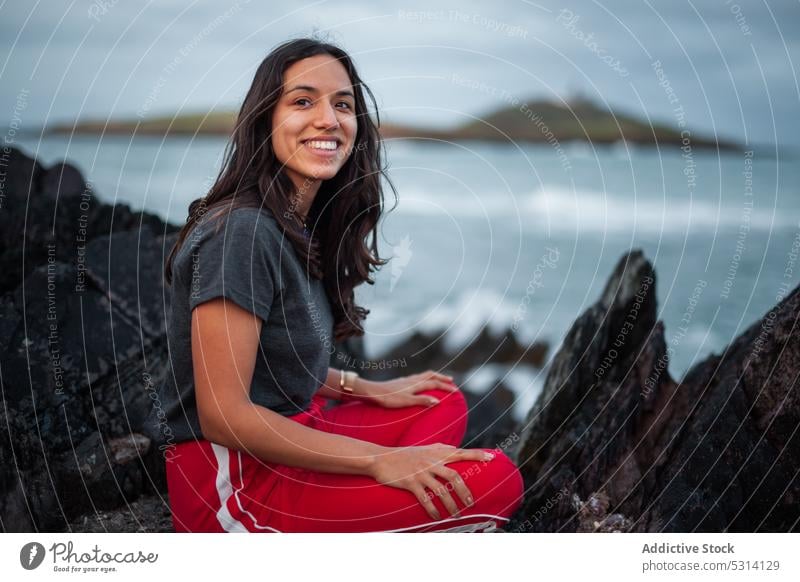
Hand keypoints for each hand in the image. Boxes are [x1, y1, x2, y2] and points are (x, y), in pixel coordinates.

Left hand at [356, 370, 458, 408]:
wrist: (372, 392)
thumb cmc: (388, 398)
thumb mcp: (406, 402)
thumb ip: (422, 401)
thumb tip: (438, 401)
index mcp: (416, 384)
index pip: (435, 384)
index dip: (446, 387)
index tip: (455, 391)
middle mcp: (412, 380)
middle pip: (430, 375)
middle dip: (441, 378)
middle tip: (451, 380)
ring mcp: (406, 380)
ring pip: (423, 375)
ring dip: (433, 377)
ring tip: (438, 380)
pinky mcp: (400, 382)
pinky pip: (416, 377)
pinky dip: (423, 378)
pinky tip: (419, 383)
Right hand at [369, 444, 495, 519]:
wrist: (381, 458)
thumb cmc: (404, 454)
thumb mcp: (424, 447)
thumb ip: (440, 448)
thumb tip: (454, 448)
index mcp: (437, 453)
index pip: (461, 452)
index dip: (477, 454)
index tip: (492, 458)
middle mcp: (431, 462)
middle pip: (455, 476)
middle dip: (465, 491)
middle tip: (472, 504)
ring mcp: (421, 472)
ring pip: (442, 490)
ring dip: (451, 505)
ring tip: (456, 516)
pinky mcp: (411, 482)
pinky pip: (425, 499)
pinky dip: (433, 509)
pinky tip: (437, 518)